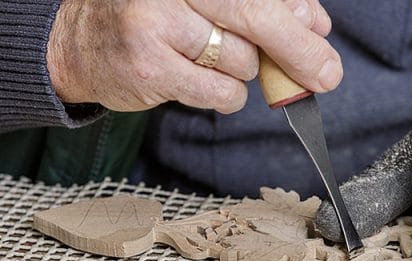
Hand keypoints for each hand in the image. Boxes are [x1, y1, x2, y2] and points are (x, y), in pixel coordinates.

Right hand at [46, 0, 341, 111]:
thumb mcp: (204, 1)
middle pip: (256, 15)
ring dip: (243, 71)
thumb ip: (261, 7)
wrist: (81, 41)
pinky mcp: (151, 67)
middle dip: (299, 50)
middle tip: (326, 74)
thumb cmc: (154, 17)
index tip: (320, 30)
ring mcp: (157, 23)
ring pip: (242, 61)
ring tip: (210, 60)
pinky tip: (204, 83)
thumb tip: (315, 24)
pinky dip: (227, 95)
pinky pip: (222, 93)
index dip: (297, 12)